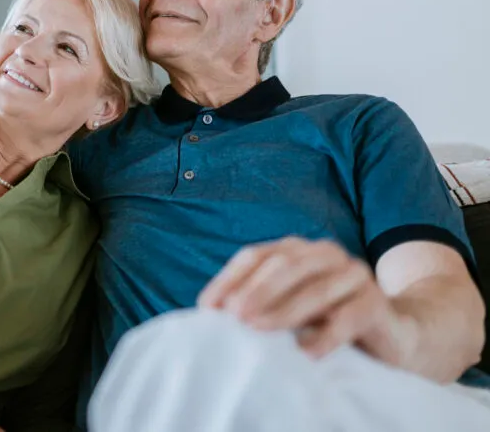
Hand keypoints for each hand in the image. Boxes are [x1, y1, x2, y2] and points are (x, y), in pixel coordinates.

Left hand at [197, 237, 411, 363]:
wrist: (395, 334)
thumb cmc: (327, 321)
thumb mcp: (290, 307)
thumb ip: (258, 303)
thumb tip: (212, 314)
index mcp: (297, 250)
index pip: (255, 256)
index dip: (229, 279)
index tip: (208, 308)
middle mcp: (325, 254)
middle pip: (285, 266)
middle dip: (255, 291)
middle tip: (234, 317)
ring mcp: (354, 274)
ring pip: (316, 289)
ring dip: (284, 311)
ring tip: (259, 331)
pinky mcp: (377, 302)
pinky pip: (350, 316)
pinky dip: (326, 335)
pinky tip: (307, 353)